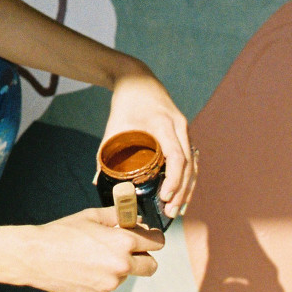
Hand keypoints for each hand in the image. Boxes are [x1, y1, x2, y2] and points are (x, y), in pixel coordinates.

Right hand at [18, 208, 163, 291]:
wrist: (36, 256)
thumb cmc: (62, 232)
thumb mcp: (91, 216)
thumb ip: (117, 216)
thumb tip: (134, 217)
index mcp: (122, 242)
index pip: (156, 243)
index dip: (153, 237)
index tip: (149, 235)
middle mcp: (122, 266)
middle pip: (151, 266)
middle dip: (145, 256)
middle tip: (131, 249)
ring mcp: (111, 283)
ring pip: (127, 274)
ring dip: (119, 266)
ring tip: (94, 255)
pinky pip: (110, 284)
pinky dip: (103, 276)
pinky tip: (84, 267)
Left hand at [101, 67, 194, 217]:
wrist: (138, 79)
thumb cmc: (125, 103)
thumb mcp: (113, 126)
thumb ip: (105, 153)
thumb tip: (97, 181)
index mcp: (164, 123)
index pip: (176, 156)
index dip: (174, 179)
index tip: (165, 197)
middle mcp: (179, 126)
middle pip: (189, 164)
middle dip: (182, 191)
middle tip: (172, 212)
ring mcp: (184, 128)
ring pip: (193, 163)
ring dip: (188, 187)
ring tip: (178, 209)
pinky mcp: (184, 132)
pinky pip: (191, 158)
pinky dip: (188, 176)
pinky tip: (182, 193)